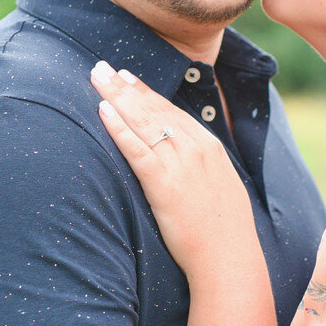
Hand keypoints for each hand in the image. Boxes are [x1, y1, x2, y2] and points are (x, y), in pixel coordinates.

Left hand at [90, 61, 256, 274]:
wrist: (229, 258)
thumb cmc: (224, 233)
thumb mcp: (219, 189)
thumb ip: (202, 169)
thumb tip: (186, 167)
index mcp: (209, 147)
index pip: (172, 111)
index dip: (146, 93)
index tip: (127, 78)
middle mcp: (196, 148)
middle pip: (153, 109)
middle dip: (125, 86)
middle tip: (102, 67)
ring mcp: (180, 163)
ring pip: (142, 121)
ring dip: (117, 97)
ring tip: (96, 78)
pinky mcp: (164, 182)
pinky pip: (136, 148)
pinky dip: (118, 127)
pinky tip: (102, 111)